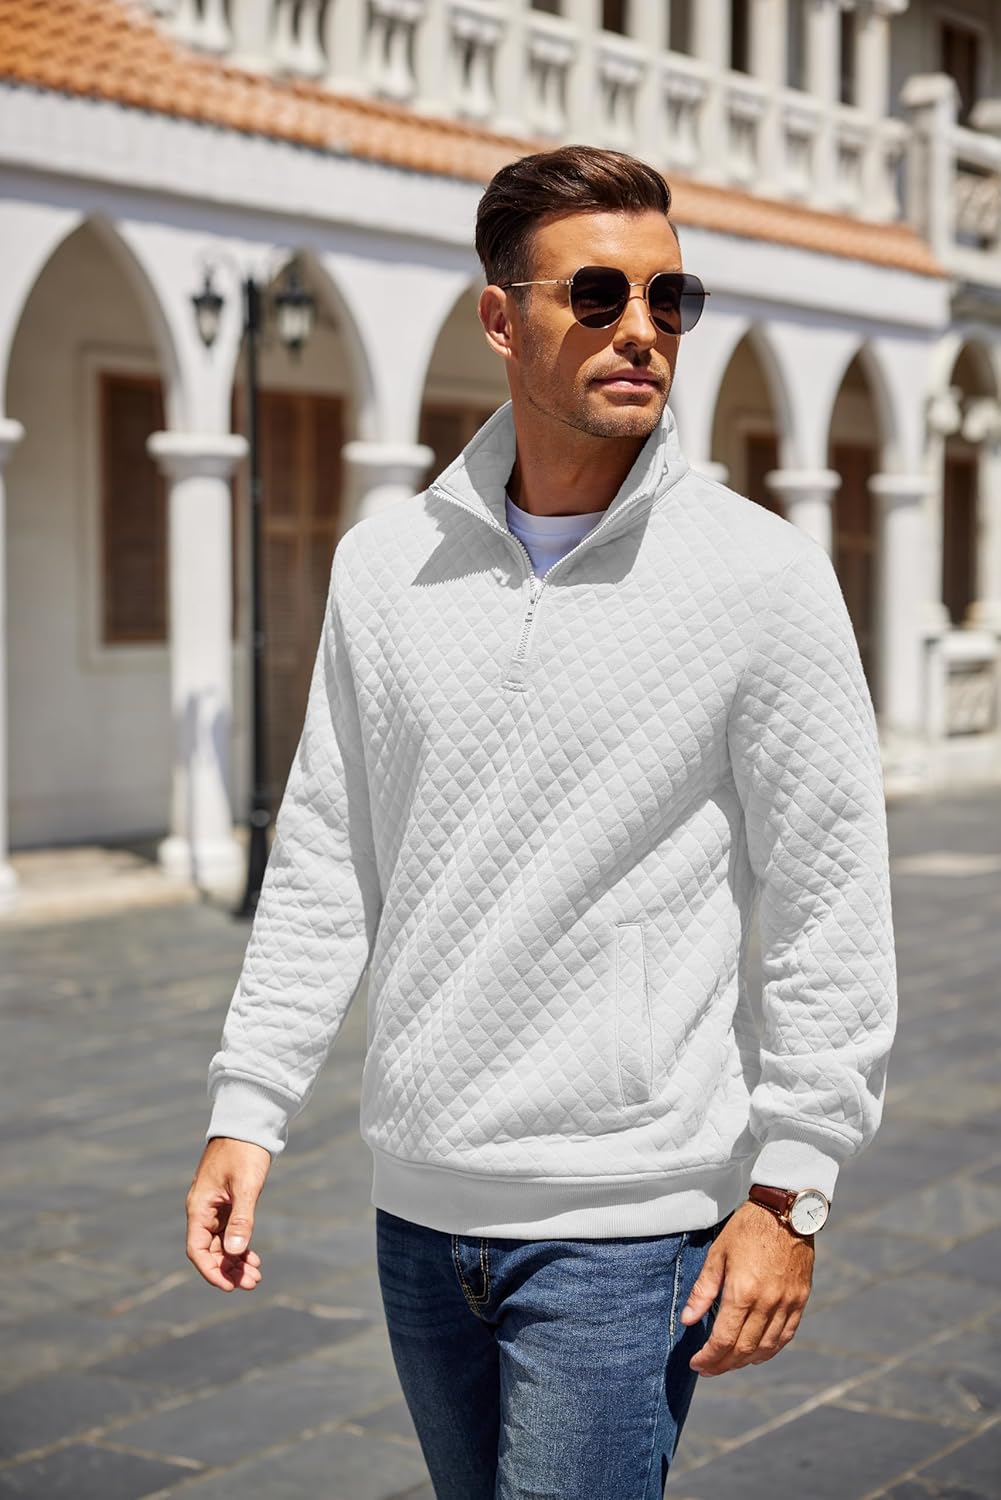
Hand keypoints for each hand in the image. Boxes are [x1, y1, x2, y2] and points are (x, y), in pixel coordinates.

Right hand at [186, 1137, 270, 1291]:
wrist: (249, 1123)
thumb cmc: (245, 1151)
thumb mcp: (246, 1186)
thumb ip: (241, 1219)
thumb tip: (235, 1252)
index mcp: (199, 1207)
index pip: (197, 1250)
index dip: (211, 1271)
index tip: (230, 1287)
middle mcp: (203, 1210)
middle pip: (210, 1250)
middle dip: (228, 1269)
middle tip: (252, 1283)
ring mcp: (215, 1206)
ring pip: (221, 1243)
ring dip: (236, 1261)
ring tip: (256, 1276)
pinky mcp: (227, 1202)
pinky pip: (229, 1232)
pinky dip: (240, 1245)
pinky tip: (253, 1257)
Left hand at [679, 1201, 813, 1375]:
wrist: (786, 1211)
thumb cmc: (747, 1229)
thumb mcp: (718, 1254)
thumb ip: (703, 1291)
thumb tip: (688, 1320)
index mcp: (742, 1291)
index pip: (723, 1339)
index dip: (708, 1357)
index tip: (696, 1363)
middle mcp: (767, 1302)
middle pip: (744, 1349)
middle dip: (723, 1364)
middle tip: (708, 1369)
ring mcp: (787, 1303)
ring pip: (766, 1348)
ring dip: (745, 1361)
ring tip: (728, 1363)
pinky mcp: (800, 1300)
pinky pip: (786, 1335)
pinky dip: (770, 1350)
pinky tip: (757, 1353)